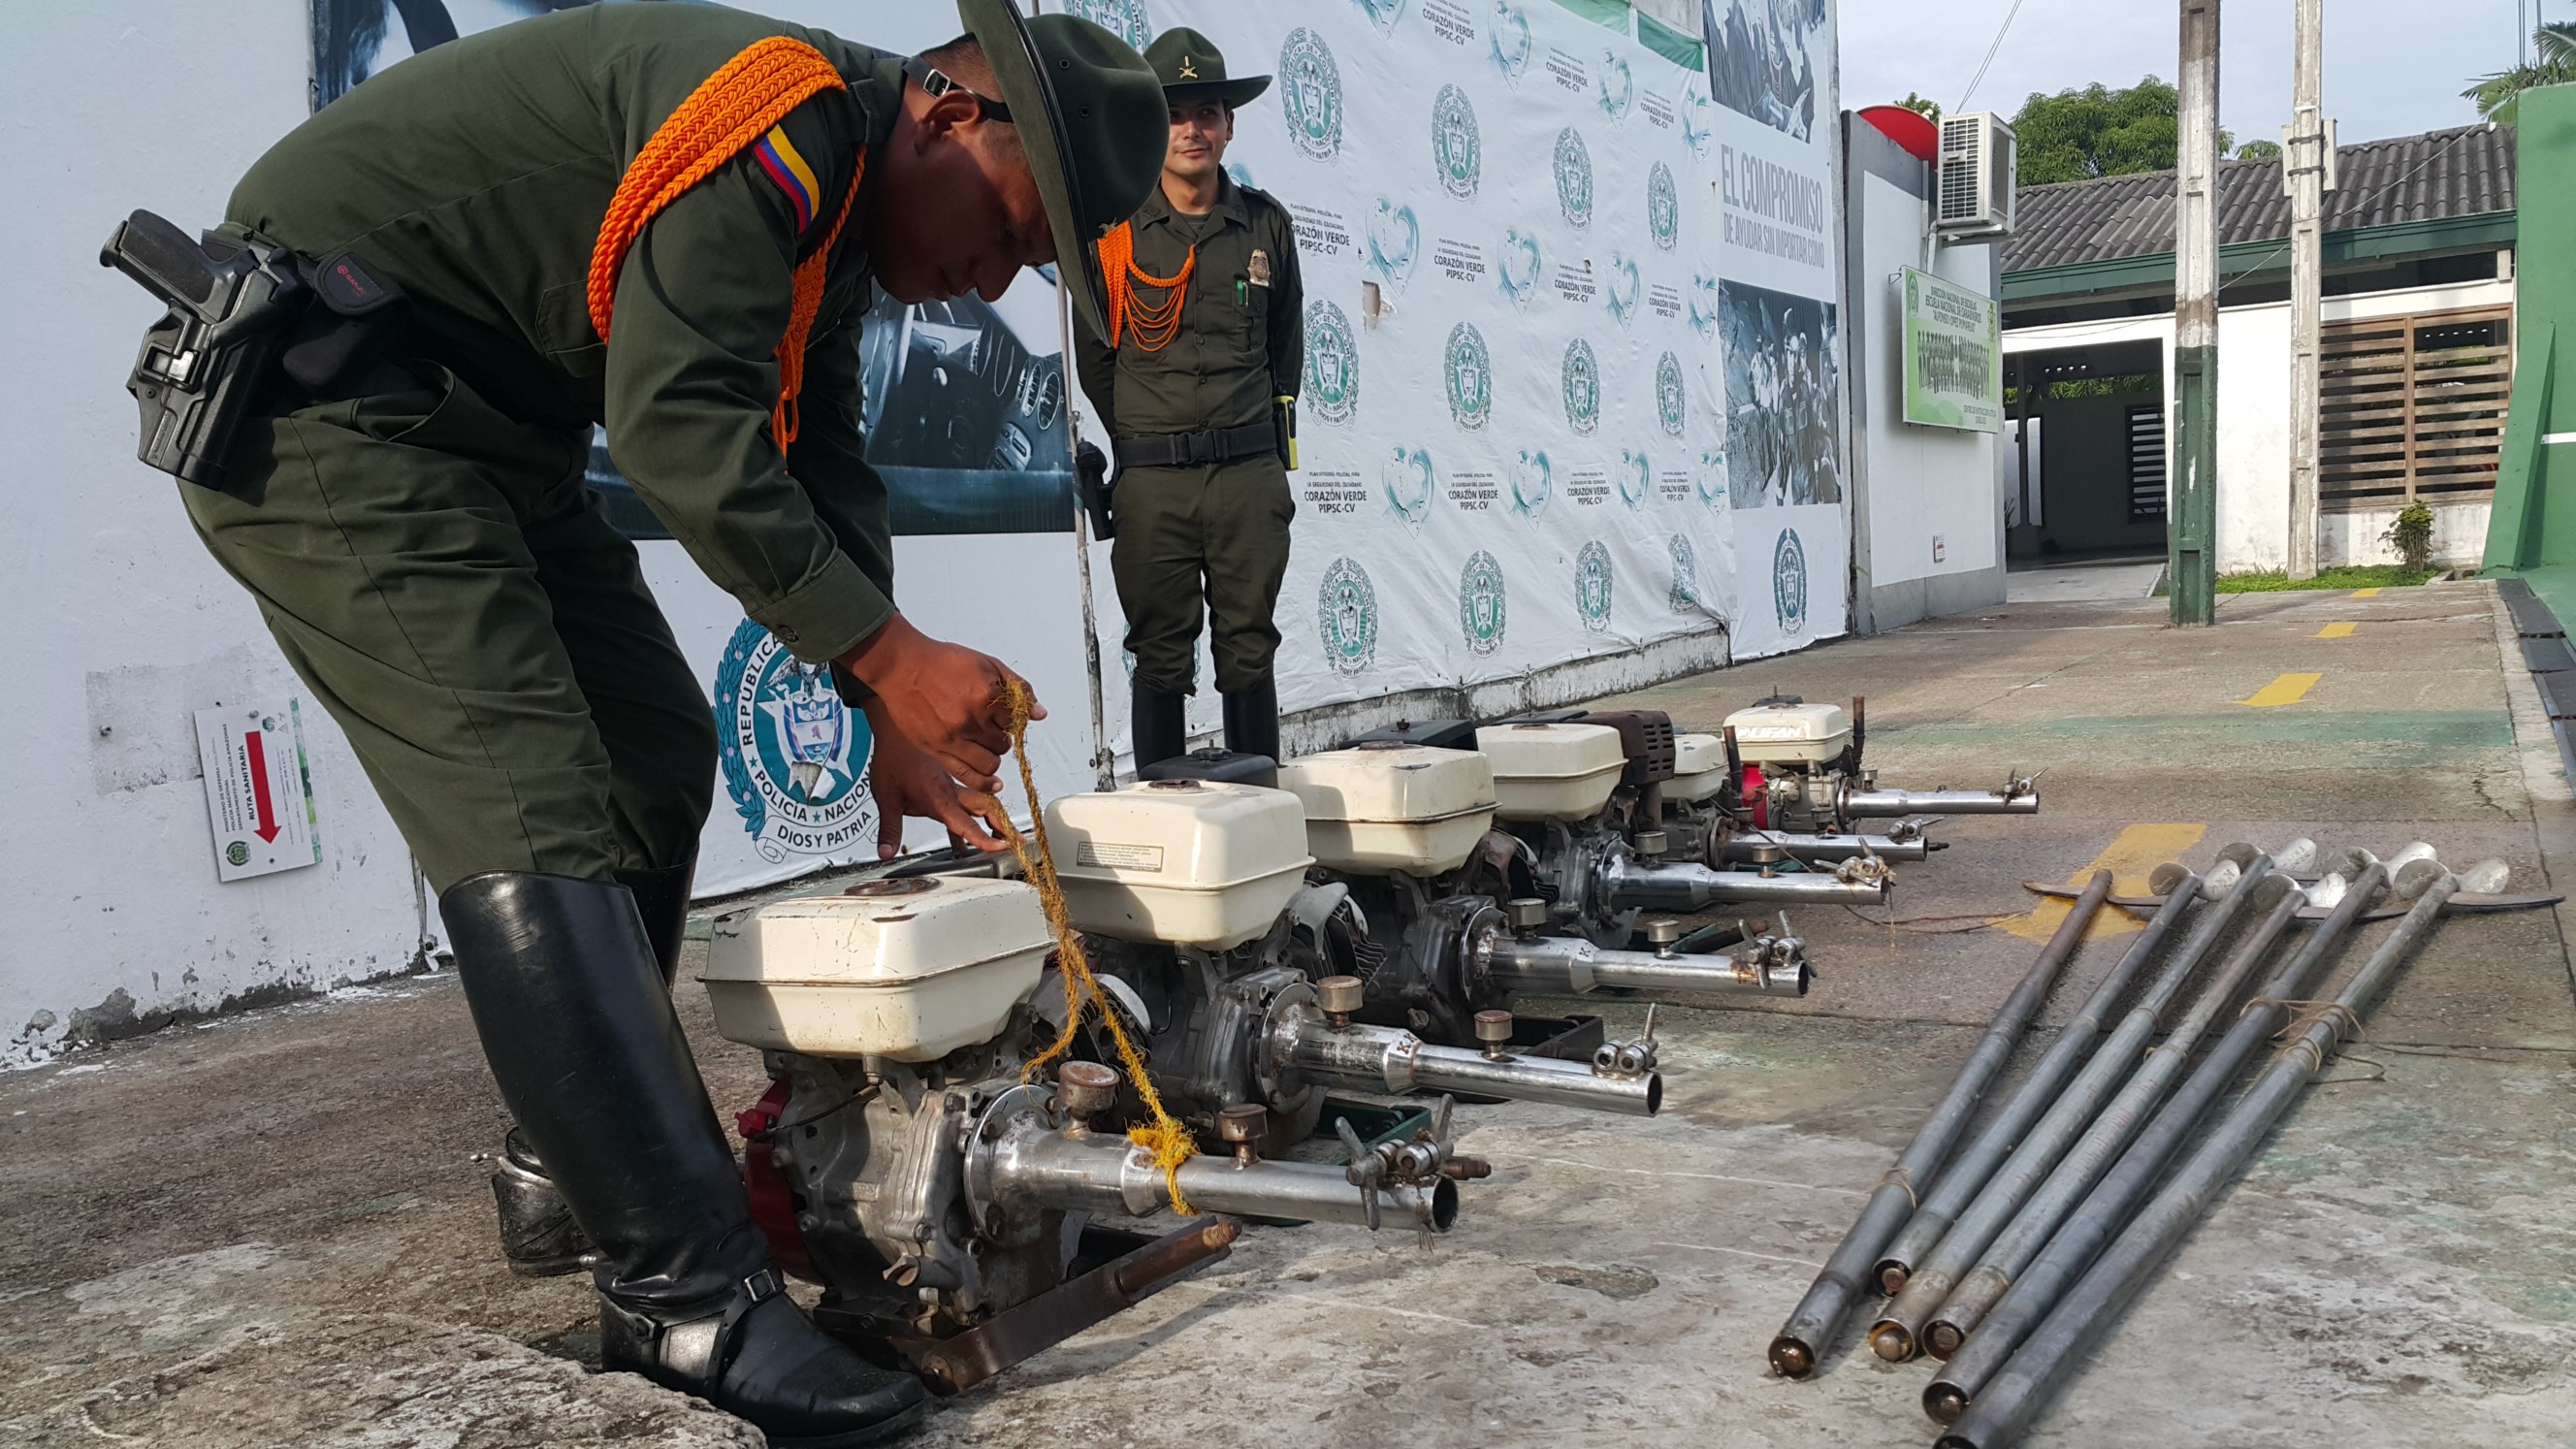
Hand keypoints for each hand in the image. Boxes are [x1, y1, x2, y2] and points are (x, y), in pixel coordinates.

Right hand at [840, 614, 1043, 793]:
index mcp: (986, 695)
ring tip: (985, 745)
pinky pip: (969, 775)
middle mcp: (972, 719)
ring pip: (991, 763)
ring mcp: (954, 737)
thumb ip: (1017, 687)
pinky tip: (992, 782)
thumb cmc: (941, 662)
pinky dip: (985, 782)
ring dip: (993, 756)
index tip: (1003, 716)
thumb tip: (1038, 712)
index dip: (1011, 719)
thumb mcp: (987, 663)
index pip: (1015, 720)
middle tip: (990, 728)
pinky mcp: (937, 749)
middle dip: (1001, 737)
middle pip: (1004, 743)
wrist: (902, 666)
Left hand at [863, 704, 1009, 856]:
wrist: (895, 729)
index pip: (963, 823)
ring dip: (995, 818)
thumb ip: (889, 828)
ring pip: (982, 801)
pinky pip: (970, 797)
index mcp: (937, 797)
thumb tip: (885, 853)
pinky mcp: (949, 780)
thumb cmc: (892, 757)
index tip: (999, 846)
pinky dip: (980, 810)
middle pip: (984, 809)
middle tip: (1017, 840)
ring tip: (1007, 833)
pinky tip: (980, 820)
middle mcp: (950, 790)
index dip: (982, 837)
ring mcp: (952, 784)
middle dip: (1002, 826)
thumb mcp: (885, 797)